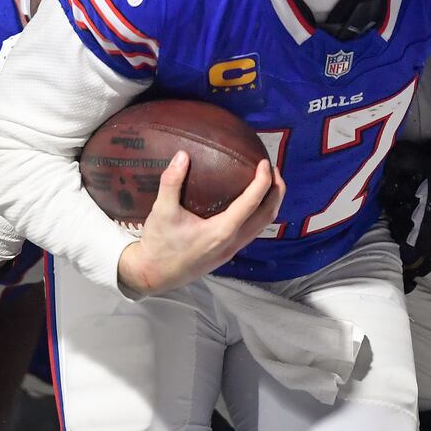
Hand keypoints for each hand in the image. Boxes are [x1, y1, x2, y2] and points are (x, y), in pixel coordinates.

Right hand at [117, 152, 282, 295]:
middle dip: (276, 191)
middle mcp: (232, 241)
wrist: (153, 275)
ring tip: (268, 183)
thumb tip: (182, 155)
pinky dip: (259, 214)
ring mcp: (231, 250)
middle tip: (273, 169)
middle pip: (267, 215)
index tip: (265, 163)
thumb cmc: (159, 244)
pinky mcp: (226, 253)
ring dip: (270, 203)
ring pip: (262, 226)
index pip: (252, 202)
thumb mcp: (161, 211)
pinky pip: (252, 232)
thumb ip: (171, 182)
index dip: (263, 180)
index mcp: (221, 231)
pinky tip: (249, 204)